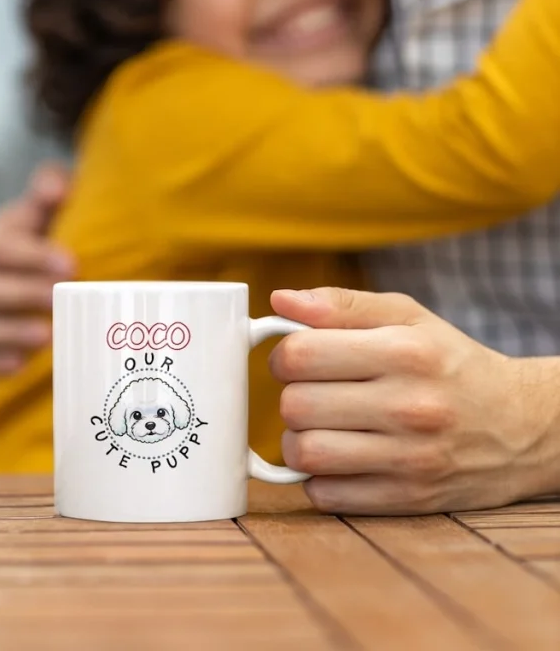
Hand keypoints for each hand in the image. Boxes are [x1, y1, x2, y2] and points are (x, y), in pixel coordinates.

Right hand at [0, 161, 73, 374]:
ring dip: (10, 333)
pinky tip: (21, 364)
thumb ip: (50, 186)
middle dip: (21, 294)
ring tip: (46, 335)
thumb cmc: (46, 230)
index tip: (71, 263)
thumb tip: (55, 187)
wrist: (42, 266)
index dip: (31, 256)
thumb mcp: (48, 203)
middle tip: (59, 296)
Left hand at [270, 287, 559, 514]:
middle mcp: (408, 406)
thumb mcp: (407, 317)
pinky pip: (326, 495)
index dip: (282, 353)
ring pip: (304, 453)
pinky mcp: (407, 500)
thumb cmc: (450, 362)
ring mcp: (409, 459)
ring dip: (297, 440)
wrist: (520, 426)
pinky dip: (319, 478)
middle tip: (310, 391)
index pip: (300, 354)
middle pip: (295, 405)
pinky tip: (340, 457)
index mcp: (404, 351)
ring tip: (320, 426)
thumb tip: (279, 300)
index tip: (294, 358)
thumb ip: (341, 304)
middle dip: (290, 396)